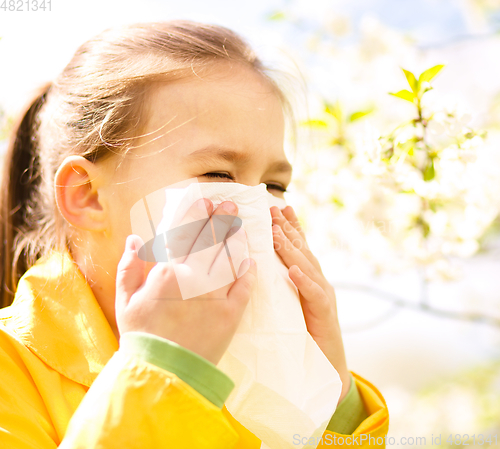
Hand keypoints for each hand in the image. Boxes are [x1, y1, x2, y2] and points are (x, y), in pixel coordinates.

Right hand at [115, 199, 256, 364]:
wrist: (163, 373)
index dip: (195, 215)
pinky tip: (251, 260)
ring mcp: (214, 295)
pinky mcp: (231, 314)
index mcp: (167, 271)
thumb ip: (128, 266)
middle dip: (220, 220)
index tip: (204, 201)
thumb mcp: (125, 300)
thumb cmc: (141, 336)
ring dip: (235, 240)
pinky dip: (248, 272)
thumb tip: (134, 238)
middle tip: (230, 204)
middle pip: (210, 241)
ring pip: (229, 259)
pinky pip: (243, 287)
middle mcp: (193, 278)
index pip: (184, 234)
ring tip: (241, 225)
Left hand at [270, 205, 350, 401]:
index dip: (290, 227)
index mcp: (308, 279)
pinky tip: (294, 271)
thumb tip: (257, 270)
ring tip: (276, 232)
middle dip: (287, 229)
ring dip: (291, 249)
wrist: (327, 367)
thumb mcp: (289, 306)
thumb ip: (280, 287)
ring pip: (307, 267)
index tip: (278, 207)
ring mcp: (324, 296)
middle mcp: (318, 282)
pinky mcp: (325, 315)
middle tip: (273, 208)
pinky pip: (314, 295)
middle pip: (303, 250)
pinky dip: (304, 282)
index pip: (299, 248)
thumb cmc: (305, 336)